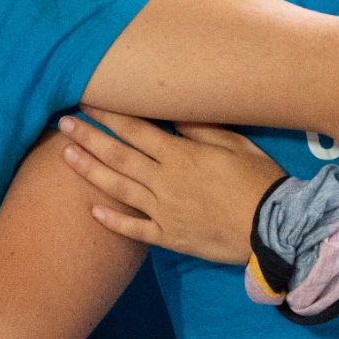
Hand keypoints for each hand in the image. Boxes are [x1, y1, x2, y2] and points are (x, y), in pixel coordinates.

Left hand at [59, 109, 281, 263]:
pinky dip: (113, 220)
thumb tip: (172, 115)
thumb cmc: (260, 181)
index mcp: (181, 155)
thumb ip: (200, 129)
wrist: (273, 228)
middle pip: (119, 156)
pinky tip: (92, 210)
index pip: (136, 130)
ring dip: (90, 171)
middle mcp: (166, 182)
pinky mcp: (170, 237)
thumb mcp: (236, 144)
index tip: (89, 101)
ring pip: (119, 189)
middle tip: (64, 123)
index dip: (110, 115)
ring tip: (66, 156)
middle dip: (89, 137)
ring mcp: (165, 211)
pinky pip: (135, 229)